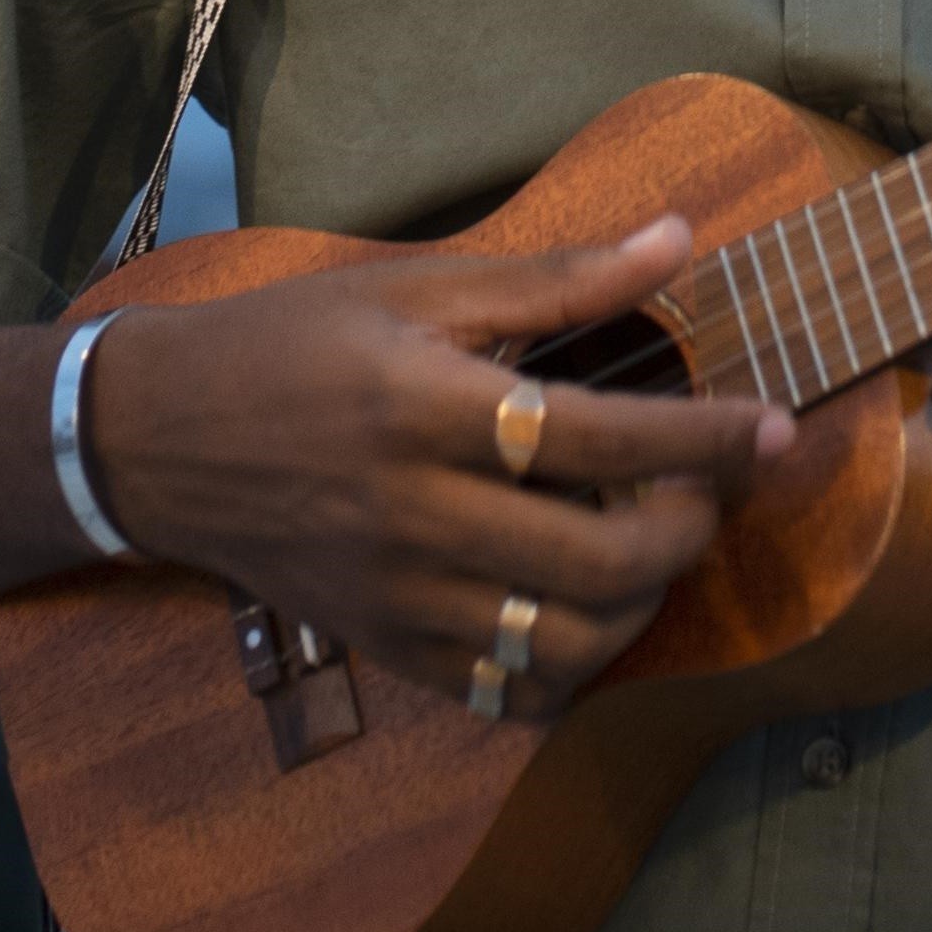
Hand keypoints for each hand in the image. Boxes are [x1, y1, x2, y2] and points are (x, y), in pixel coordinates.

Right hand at [87, 217, 795, 716]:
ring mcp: (397, 594)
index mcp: (426, 407)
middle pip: (600, 558)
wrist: (158, 438)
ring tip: (645, 547)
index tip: (772, 426)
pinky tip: (578, 608)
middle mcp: (415, 513)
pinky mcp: (383, 643)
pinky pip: (505, 693)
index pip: (601, 434)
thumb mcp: (416, 288)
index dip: (705, 435)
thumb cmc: (290, 344)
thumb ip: (555, 276)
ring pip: (564, 643)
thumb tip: (677, 239)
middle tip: (702, 491)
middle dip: (688, 528)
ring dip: (640, 604)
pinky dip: (569, 666)